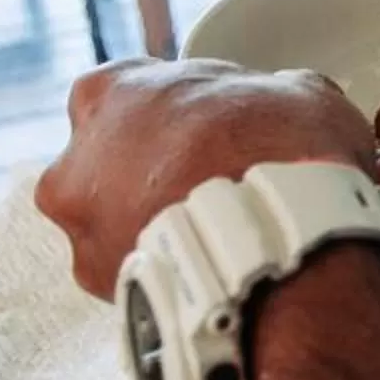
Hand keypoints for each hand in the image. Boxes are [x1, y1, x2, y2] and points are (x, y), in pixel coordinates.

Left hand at [35, 59, 379, 301]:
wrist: (277, 248)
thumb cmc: (280, 156)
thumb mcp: (301, 96)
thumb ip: (270, 94)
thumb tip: (286, 104)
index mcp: (112, 92)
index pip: (131, 91)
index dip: (176, 111)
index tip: (209, 127)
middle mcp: (78, 158)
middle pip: (107, 160)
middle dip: (149, 172)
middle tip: (207, 184)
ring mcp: (82, 229)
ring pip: (111, 223)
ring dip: (148, 226)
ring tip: (211, 237)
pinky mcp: (100, 288)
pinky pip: (130, 272)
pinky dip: (160, 271)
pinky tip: (206, 271)